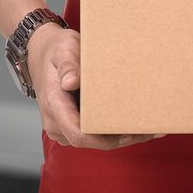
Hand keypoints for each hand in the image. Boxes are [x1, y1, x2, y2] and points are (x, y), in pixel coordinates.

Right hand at [26, 22, 166, 149]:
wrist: (41, 53)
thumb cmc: (55, 50)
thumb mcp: (63, 50)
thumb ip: (69, 65)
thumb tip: (72, 82)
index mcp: (54, 105)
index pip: (79, 134)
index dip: (105, 139)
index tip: (129, 133)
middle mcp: (56, 121)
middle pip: (91, 141)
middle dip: (121, 139)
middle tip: (151, 130)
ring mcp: (63, 126)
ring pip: (94, 140)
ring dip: (121, 136)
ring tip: (150, 128)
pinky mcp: (71, 124)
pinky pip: (93, 134)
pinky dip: (114, 131)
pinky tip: (136, 124)